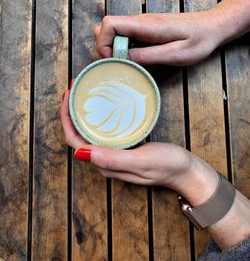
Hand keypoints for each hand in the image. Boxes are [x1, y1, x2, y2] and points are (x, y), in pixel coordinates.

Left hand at [61, 90, 249, 249]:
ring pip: (89, 132)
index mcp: (105, 164)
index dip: (67, 119)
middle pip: (78, 135)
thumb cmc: (167, 165)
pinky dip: (97, 117)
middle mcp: (105, 160)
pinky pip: (103, 131)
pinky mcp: (123, 148)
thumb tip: (80, 153)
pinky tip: (101, 106)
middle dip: (71, 112)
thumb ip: (113, 159)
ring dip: (82, 113)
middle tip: (74, 89)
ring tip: (82, 93)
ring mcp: (114, 154)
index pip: (75, 141)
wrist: (186, 171)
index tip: (68, 96)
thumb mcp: (141, 161)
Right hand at [94, 11, 221, 65]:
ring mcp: (142, 26)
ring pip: (116, 36)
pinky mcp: (146, 32)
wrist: (212, 27)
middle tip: (124, 65)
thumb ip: (149, 56)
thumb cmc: (198, 40)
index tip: (113, 60)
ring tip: (141, 64)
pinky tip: (148, 61)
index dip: (104, 43)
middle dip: (108, 49)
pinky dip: (132, 53)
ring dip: (121, 53)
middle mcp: (140, 22)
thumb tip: (124, 59)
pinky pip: (129, 41)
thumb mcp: (176, 54)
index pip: (109, 24)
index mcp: (145, 25)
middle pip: (106, 29)